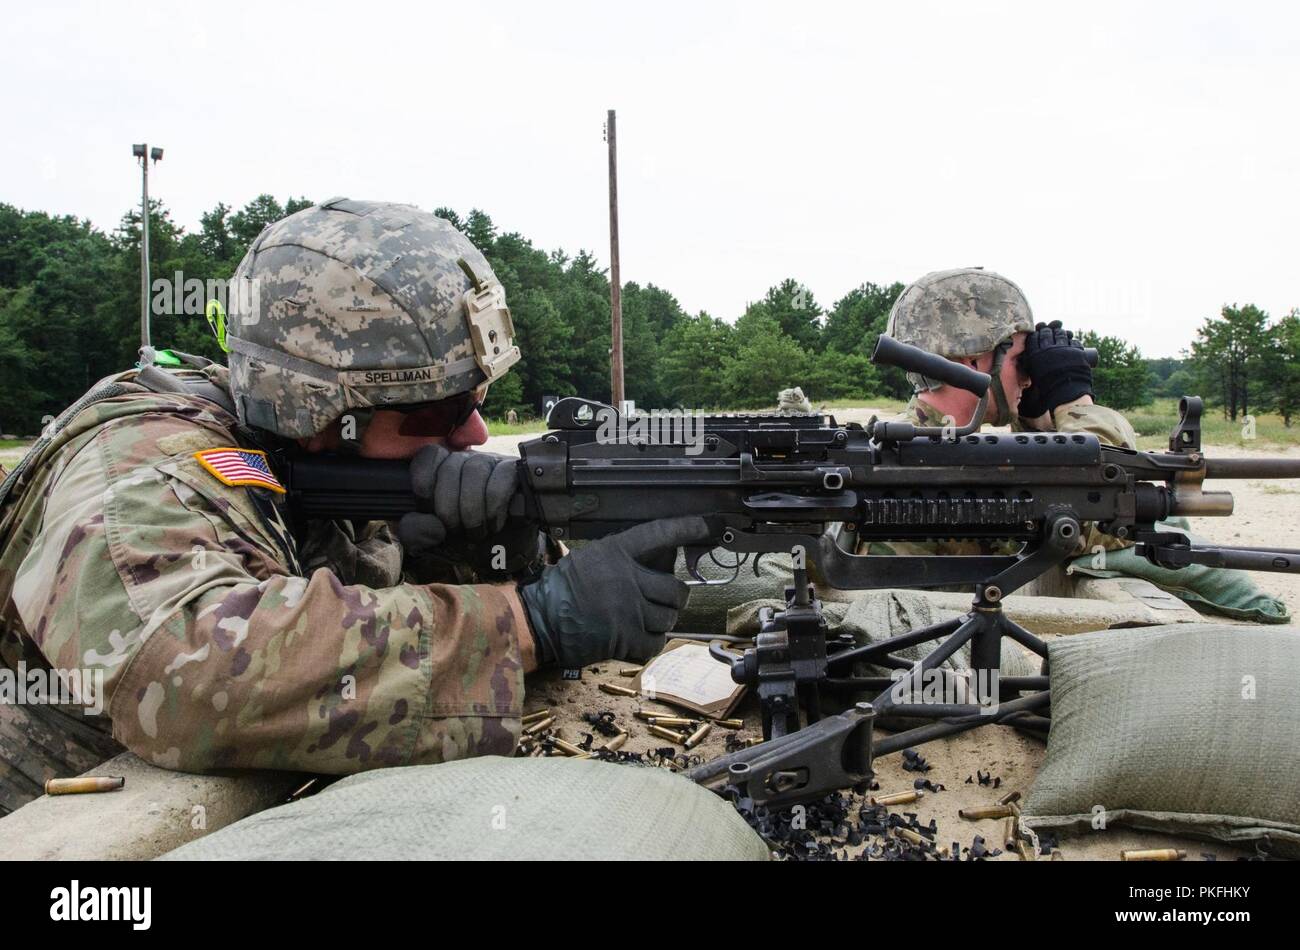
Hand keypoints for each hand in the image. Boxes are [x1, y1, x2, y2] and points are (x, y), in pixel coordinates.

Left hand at [397, 444, 518, 554]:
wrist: (508, 547)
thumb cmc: (469, 537)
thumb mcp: (437, 537)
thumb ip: (418, 530)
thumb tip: (426, 524)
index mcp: (442, 468)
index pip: (428, 457)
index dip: (424, 485)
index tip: (429, 511)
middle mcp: (466, 459)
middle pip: (450, 468)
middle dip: (449, 508)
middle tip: (455, 530)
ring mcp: (492, 461)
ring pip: (475, 471)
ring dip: (472, 510)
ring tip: (476, 532)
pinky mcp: (515, 471)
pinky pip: (501, 480)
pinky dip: (494, 507)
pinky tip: (495, 524)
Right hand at [518, 517, 712, 668]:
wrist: (540, 619)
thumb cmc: (562, 589)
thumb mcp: (593, 558)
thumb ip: (624, 559)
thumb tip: (662, 563)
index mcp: (617, 552)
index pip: (660, 534)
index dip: (687, 528)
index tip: (708, 525)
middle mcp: (627, 578)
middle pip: (675, 588)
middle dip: (675, 596)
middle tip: (666, 599)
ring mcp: (629, 609)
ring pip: (669, 617)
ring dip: (662, 620)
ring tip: (646, 619)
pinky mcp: (625, 637)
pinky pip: (655, 642)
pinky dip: (650, 643)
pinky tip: (637, 637)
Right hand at [1017, 320, 1092, 418]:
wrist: (1067, 393)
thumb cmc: (1049, 387)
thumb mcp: (1035, 373)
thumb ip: (1032, 363)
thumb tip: (1028, 355)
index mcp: (1036, 355)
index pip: (1033, 338)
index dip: (1036, 335)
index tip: (1038, 335)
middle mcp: (1048, 349)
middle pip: (1047, 333)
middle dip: (1048, 331)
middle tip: (1049, 332)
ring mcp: (1063, 349)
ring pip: (1061, 333)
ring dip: (1060, 332)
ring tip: (1061, 335)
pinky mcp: (1076, 350)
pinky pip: (1073, 340)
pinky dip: (1071, 339)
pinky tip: (1071, 340)